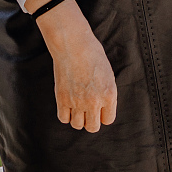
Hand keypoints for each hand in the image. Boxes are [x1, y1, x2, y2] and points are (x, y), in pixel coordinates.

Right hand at [24, 0, 117, 131]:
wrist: (73, 44)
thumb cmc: (92, 54)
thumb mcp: (108, 74)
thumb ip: (106, 93)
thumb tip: (102, 107)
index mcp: (109, 95)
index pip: (108, 120)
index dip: (103, 115)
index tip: (99, 108)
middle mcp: (94, 101)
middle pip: (93, 127)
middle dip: (91, 120)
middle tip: (87, 110)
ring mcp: (77, 101)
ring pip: (77, 125)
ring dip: (78, 118)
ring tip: (77, 107)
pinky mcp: (62, 98)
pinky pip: (63, 118)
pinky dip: (65, 115)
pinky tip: (67, 105)